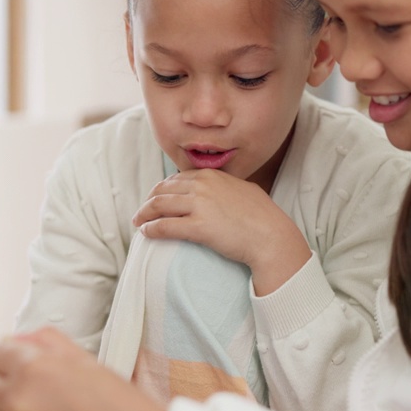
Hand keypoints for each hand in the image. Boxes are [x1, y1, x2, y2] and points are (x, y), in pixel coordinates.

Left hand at [132, 168, 311, 294]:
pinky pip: (165, 226)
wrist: (271, 235)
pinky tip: (146, 233)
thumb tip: (221, 189)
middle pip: (164, 190)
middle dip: (149, 200)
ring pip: (160, 206)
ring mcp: (199, 205)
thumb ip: (227, 186)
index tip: (157, 198)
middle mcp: (203, 186)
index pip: (177, 178)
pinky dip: (152, 229)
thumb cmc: (263, 216)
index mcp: (212, 175)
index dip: (162, 188)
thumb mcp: (244, 190)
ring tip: (139, 222)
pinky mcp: (198, 227)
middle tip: (142, 211)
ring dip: (145, 214)